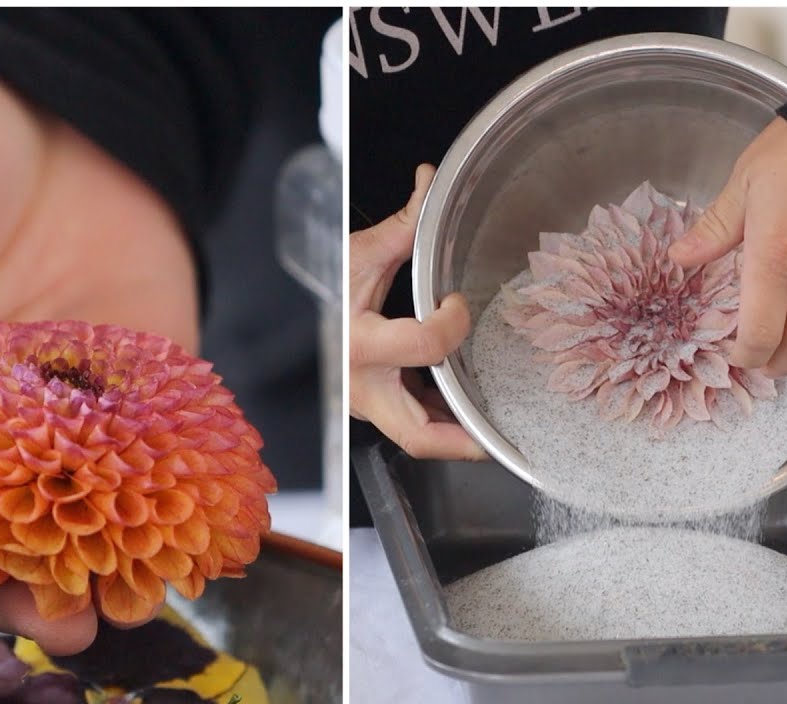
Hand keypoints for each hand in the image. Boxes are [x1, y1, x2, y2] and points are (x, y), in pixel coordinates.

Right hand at [350, 164, 485, 460]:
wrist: (288, 313)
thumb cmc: (321, 288)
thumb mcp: (359, 254)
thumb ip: (403, 225)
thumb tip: (428, 181)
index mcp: (360, 343)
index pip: (425, 347)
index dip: (454, 325)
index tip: (458, 304)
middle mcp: (362, 385)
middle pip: (418, 434)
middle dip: (463, 438)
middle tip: (499, 428)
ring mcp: (367, 404)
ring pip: (418, 437)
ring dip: (457, 432)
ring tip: (491, 418)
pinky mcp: (373, 407)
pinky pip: (412, 422)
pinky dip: (440, 416)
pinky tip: (461, 401)